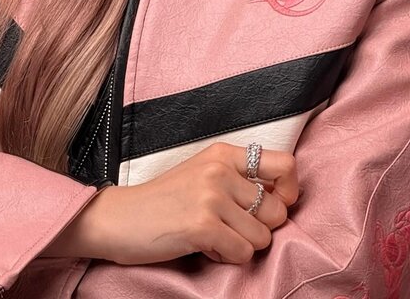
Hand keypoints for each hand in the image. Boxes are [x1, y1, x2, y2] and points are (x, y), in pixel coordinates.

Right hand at [46, 142, 298, 265]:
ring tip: (214, 236)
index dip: (290, 191)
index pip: (285, 164)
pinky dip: (227, 257)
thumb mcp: (203, 174)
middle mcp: (221, 170)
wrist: (119, 218)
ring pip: (262, 237)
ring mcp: (211, 196)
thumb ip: (239, 179)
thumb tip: (284, 198)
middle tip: (233, 229)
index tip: (275, 205)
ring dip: (242, 245)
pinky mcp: (202, 225)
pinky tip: (203, 245)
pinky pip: (242, 253)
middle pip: (278, 210)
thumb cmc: (164, 201)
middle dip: (261, 228)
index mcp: (224, 153)